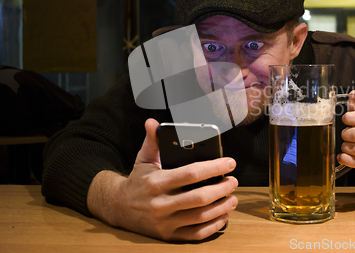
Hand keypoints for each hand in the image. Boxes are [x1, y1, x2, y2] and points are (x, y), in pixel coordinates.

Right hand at [87, 118, 237, 240]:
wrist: (119, 208)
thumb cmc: (138, 181)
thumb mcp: (143, 159)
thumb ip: (152, 141)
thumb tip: (153, 122)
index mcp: (157, 182)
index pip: (191, 173)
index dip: (214, 168)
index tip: (229, 163)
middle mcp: (161, 204)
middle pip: (200, 197)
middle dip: (222, 188)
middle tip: (233, 181)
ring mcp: (165, 222)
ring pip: (201, 217)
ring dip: (222, 207)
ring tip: (233, 197)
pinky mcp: (169, 235)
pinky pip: (196, 234)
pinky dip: (213, 226)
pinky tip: (222, 215)